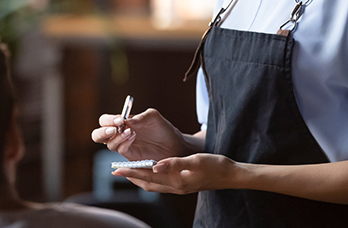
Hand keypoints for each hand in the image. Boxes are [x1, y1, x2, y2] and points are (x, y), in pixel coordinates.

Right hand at [91, 108, 189, 160]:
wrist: (175, 146)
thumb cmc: (163, 129)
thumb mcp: (154, 117)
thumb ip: (140, 117)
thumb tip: (126, 121)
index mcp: (122, 123)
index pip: (105, 121)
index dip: (108, 120)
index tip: (119, 120)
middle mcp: (120, 134)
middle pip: (98, 135)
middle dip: (102, 132)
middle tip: (114, 129)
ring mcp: (124, 146)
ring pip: (109, 144)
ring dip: (117, 137)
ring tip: (131, 132)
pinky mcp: (130, 157)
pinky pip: (120, 151)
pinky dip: (124, 144)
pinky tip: (133, 138)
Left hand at [112, 153, 235, 194]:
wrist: (231, 175)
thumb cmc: (216, 166)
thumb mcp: (196, 161)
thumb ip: (175, 163)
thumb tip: (155, 165)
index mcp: (177, 181)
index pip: (148, 177)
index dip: (132, 173)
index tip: (117, 169)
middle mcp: (176, 187)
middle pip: (147, 184)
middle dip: (132, 177)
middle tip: (116, 170)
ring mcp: (180, 186)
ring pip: (154, 184)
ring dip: (140, 177)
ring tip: (129, 170)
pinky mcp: (183, 183)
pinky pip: (161, 182)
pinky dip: (151, 176)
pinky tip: (150, 169)